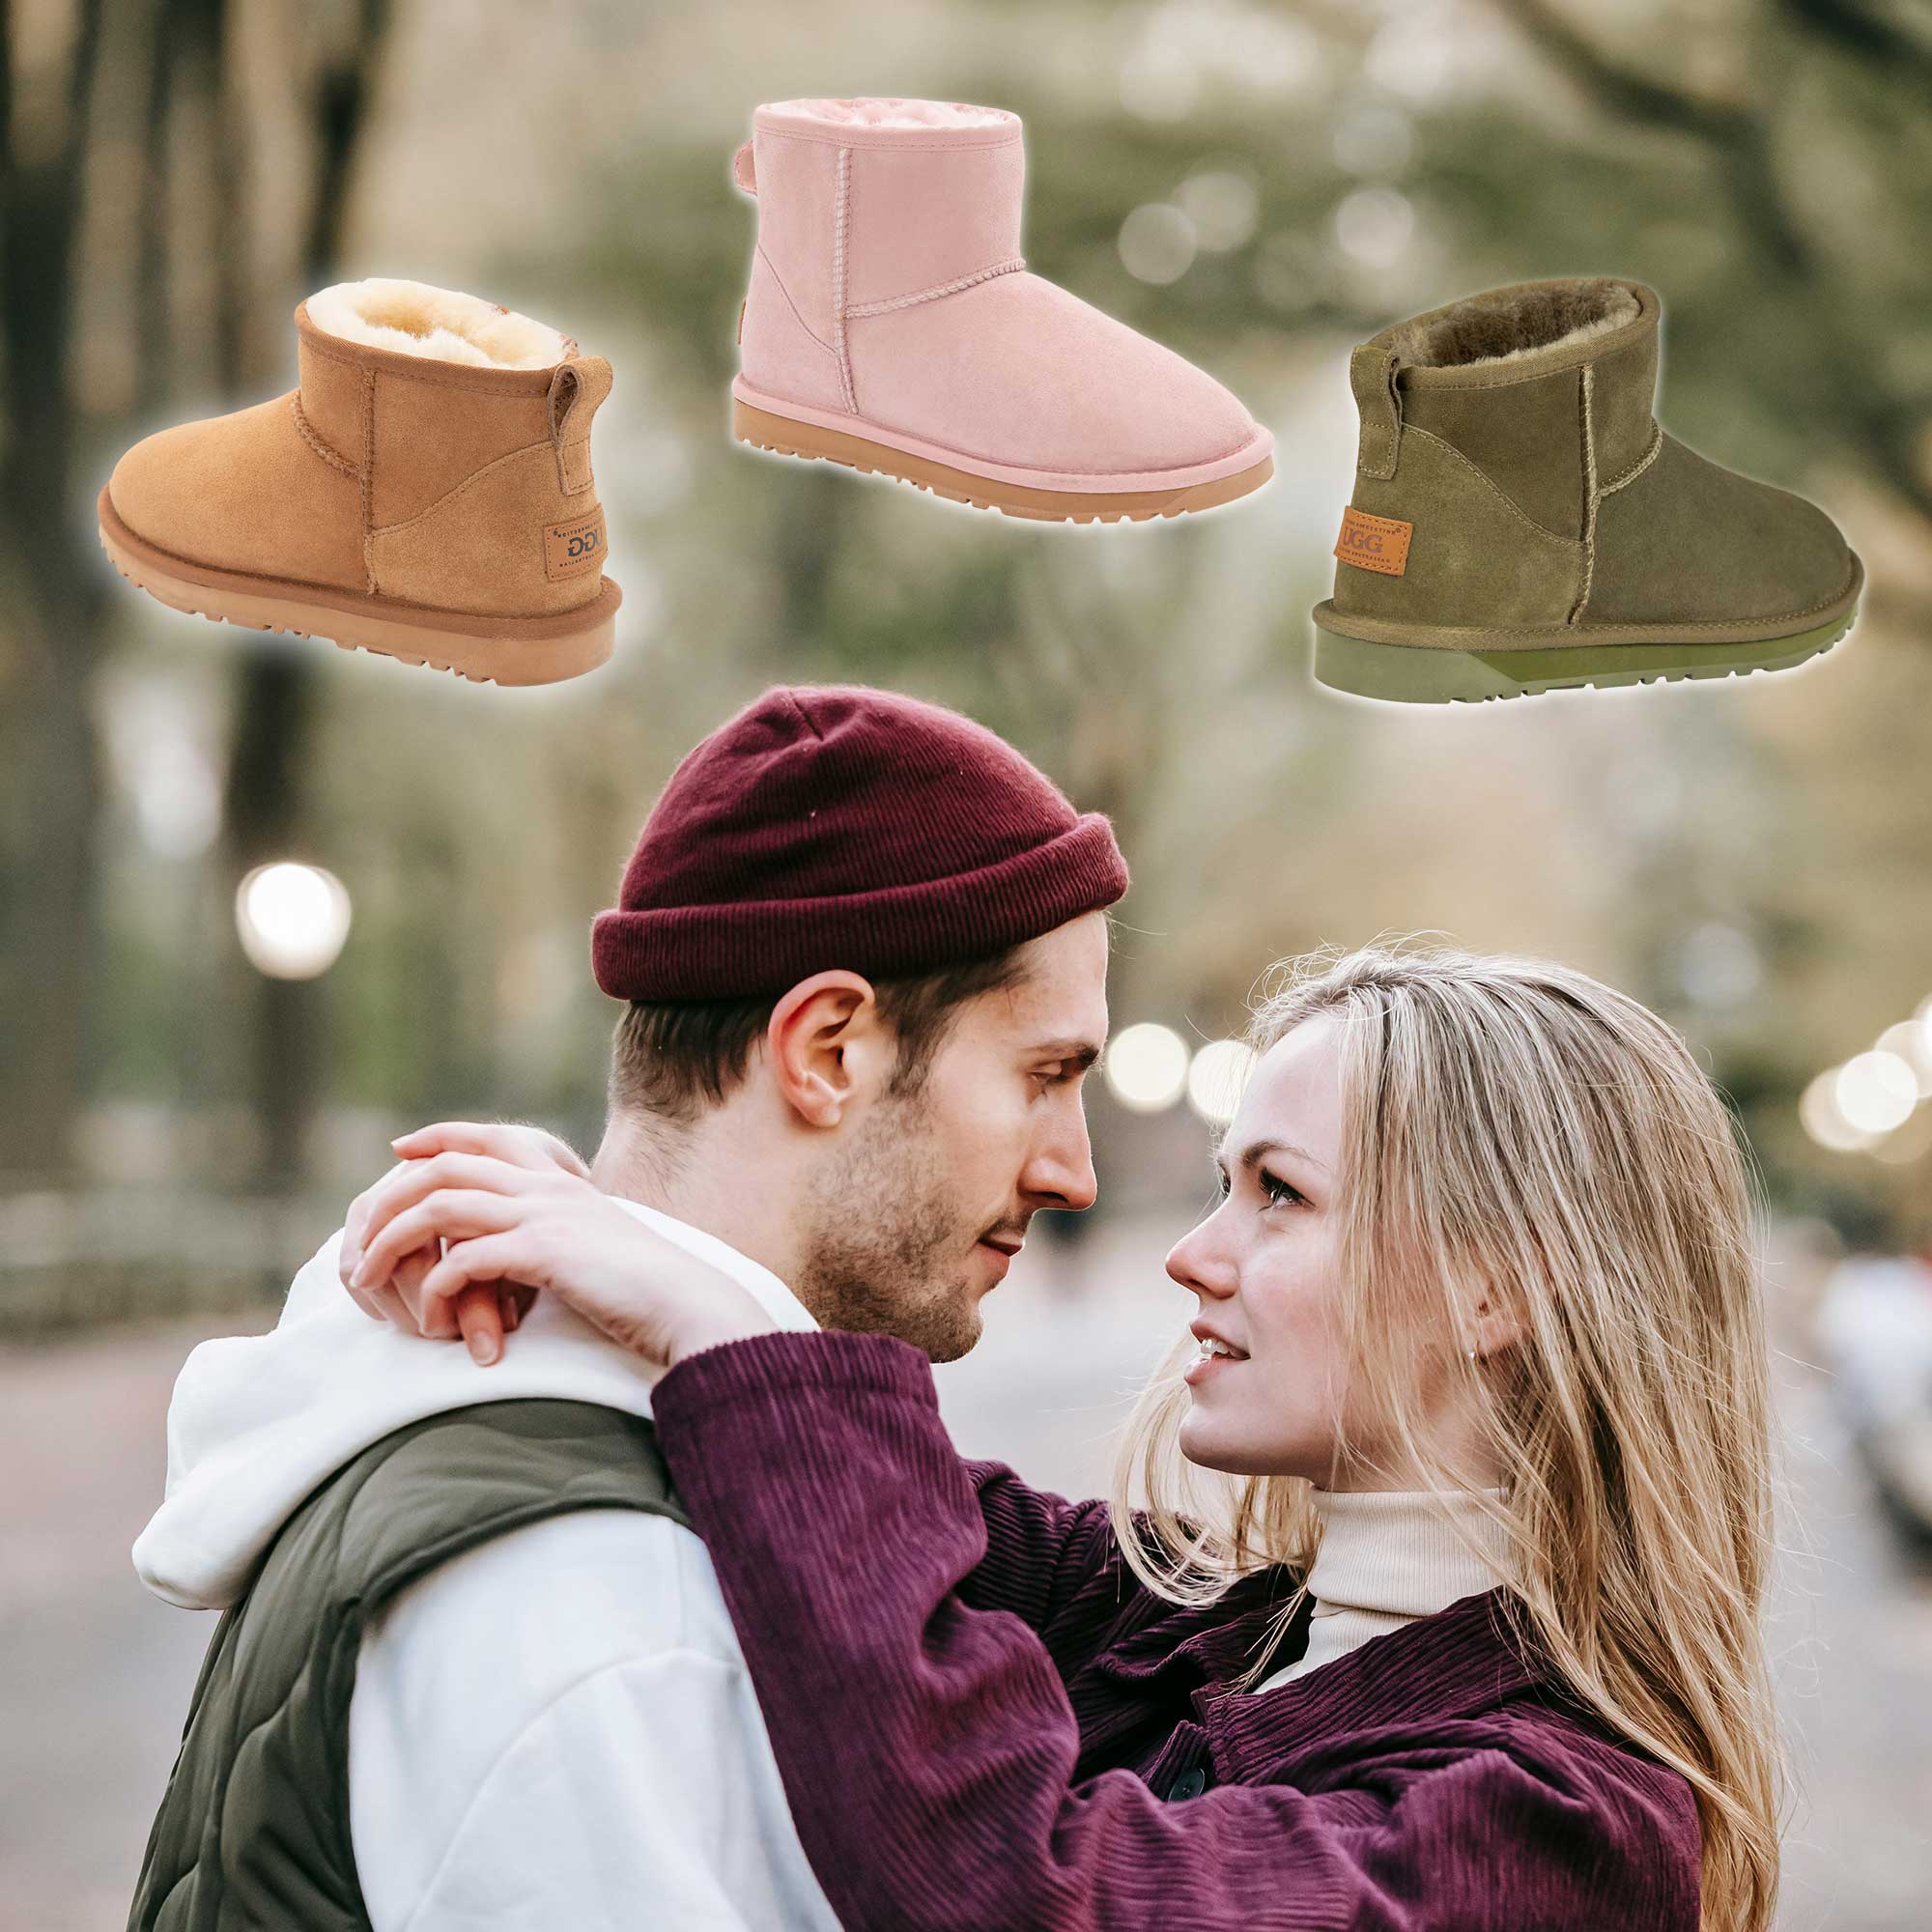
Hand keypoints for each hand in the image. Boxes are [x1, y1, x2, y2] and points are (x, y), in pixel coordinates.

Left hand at [343, 1150, 775, 1367]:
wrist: (689, 1305)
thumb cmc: (648, 1288)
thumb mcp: (601, 1245)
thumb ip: (565, 1233)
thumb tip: (535, 1246)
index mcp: (560, 1181)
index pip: (488, 1137)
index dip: (438, 1137)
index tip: (400, 1151)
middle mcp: (547, 1187)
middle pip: (444, 1167)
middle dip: (390, 1198)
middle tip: (360, 1237)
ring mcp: (545, 1216)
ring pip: (440, 1207)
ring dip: (392, 1241)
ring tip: (368, 1277)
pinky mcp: (544, 1254)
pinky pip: (465, 1260)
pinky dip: (436, 1290)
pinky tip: (432, 1318)